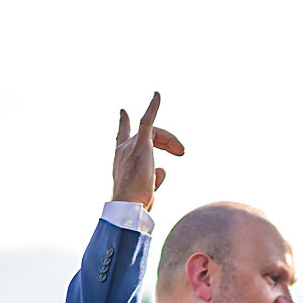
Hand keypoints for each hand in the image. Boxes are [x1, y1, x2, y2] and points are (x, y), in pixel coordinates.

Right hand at [112, 91, 183, 209]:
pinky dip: (153, 107)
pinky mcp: (140, 146)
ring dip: (170, 140)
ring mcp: (131, 147)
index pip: (121, 138)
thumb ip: (154, 177)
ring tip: (181, 151)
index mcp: (121, 160)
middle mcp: (123, 150)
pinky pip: (147, 122)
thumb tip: (162, 170)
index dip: (123, 124)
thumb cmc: (136, 204)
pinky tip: (157, 95)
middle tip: (180, 151)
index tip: (123, 112)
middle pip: (148, 136)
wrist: (128, 208)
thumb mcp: (147, 190)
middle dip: (166, 141)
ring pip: (155, 134)